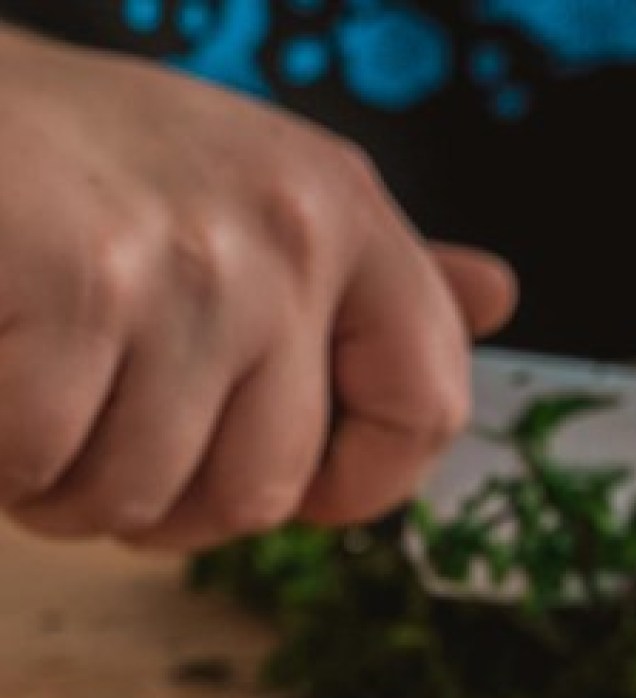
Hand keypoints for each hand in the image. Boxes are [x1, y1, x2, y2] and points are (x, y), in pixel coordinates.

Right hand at [0, 28, 515, 548]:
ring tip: (32, 394)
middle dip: (165, 503)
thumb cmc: (79, 167)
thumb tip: (496, 296)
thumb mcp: (245, 192)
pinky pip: (48, 466)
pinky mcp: (82, 286)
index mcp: (341, 212)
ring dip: (67, 487)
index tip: (297, 486)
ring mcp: (193, 261)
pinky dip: (0, 459)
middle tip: (98, 429)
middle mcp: (288, 232)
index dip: (359, 482)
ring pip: (147, 498)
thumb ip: (359, 276)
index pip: (428, 406)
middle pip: (261, 494)